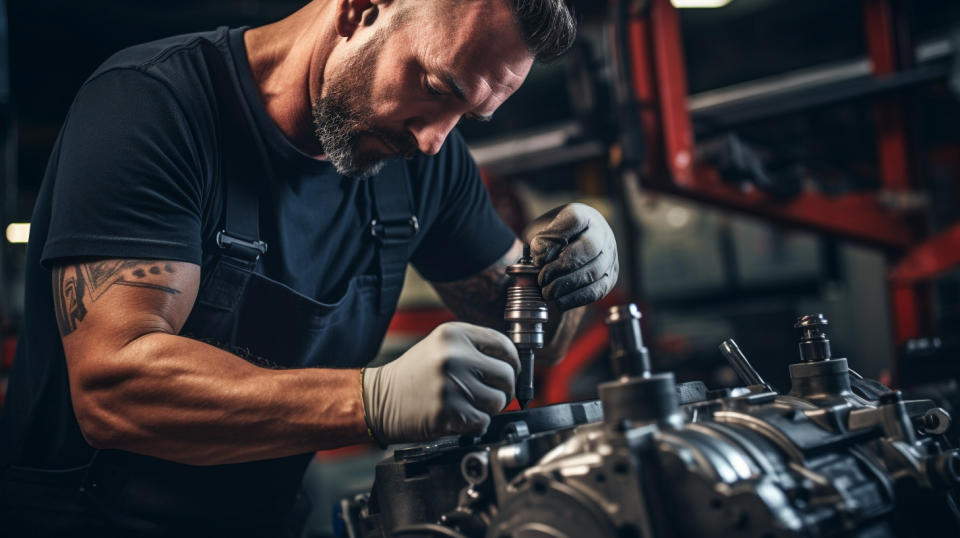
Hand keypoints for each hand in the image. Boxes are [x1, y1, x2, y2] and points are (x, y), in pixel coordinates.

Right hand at [362, 322, 519, 443]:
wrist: (380, 400)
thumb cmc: (415, 375)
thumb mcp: (442, 346)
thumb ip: (476, 348)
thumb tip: (514, 365)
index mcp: (455, 334)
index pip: (505, 346)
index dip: (512, 363)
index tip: (508, 372)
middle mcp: (454, 356)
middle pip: (506, 375)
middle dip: (503, 389)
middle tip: (489, 394)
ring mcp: (450, 384)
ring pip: (498, 401)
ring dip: (489, 408)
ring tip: (469, 404)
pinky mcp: (447, 412)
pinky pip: (483, 421)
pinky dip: (476, 424)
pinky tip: (459, 417)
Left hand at [523, 203, 618, 309]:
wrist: (566, 251)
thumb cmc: (550, 240)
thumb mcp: (539, 234)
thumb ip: (539, 243)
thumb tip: (542, 261)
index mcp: (583, 215)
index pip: (575, 220)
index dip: (555, 239)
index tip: (537, 256)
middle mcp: (602, 233)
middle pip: (590, 248)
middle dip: (563, 267)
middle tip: (542, 279)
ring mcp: (610, 256)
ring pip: (595, 271)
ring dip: (568, 285)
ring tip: (547, 292)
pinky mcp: (611, 277)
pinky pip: (598, 290)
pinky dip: (576, 298)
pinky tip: (559, 301)